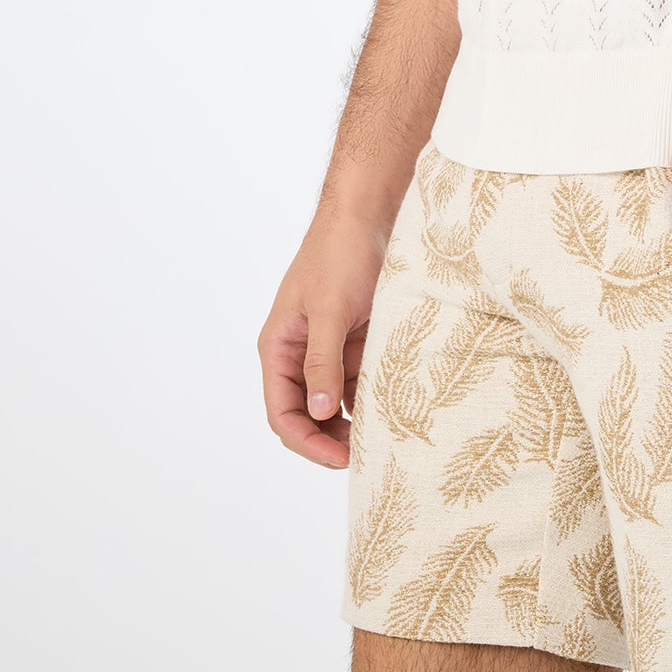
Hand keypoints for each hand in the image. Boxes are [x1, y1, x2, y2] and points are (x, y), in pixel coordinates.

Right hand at [257, 206, 393, 469]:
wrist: (369, 212)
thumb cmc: (340, 254)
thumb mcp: (329, 310)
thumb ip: (322, 362)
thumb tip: (320, 413)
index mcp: (278, 347)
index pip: (282, 412)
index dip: (306, 441)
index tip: (340, 459)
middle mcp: (299, 352)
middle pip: (307, 413)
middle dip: (329, 439)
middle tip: (366, 457)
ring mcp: (328, 346)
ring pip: (335, 401)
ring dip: (352, 421)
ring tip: (383, 438)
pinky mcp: (355, 339)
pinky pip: (358, 379)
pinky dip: (371, 397)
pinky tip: (393, 409)